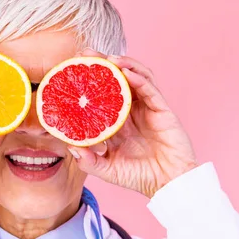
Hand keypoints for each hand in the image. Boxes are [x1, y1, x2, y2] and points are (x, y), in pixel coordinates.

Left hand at [68, 49, 197, 197]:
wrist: (168, 185)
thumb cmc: (139, 176)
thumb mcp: (108, 170)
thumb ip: (89, 161)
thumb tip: (70, 148)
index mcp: (117, 121)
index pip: (101, 94)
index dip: (89, 81)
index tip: (72, 70)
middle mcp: (131, 110)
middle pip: (117, 79)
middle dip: (102, 64)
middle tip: (85, 53)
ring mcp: (147, 108)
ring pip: (136, 77)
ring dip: (123, 64)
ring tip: (107, 58)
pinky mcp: (162, 110)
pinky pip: (150, 89)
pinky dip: (138, 78)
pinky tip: (125, 72)